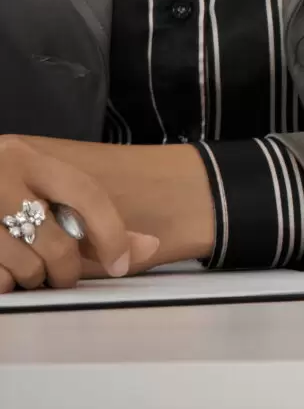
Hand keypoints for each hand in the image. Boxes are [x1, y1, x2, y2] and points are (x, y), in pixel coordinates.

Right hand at [9, 139, 211, 275]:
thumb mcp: (39, 185)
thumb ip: (91, 216)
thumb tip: (149, 247)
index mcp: (27, 159)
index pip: (86, 195)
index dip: (111, 234)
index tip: (122, 264)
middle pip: (54, 242)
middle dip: (67, 269)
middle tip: (63, 274)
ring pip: (24, 267)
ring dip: (34, 279)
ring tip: (30, 269)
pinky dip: (7, 284)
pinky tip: (4, 270)